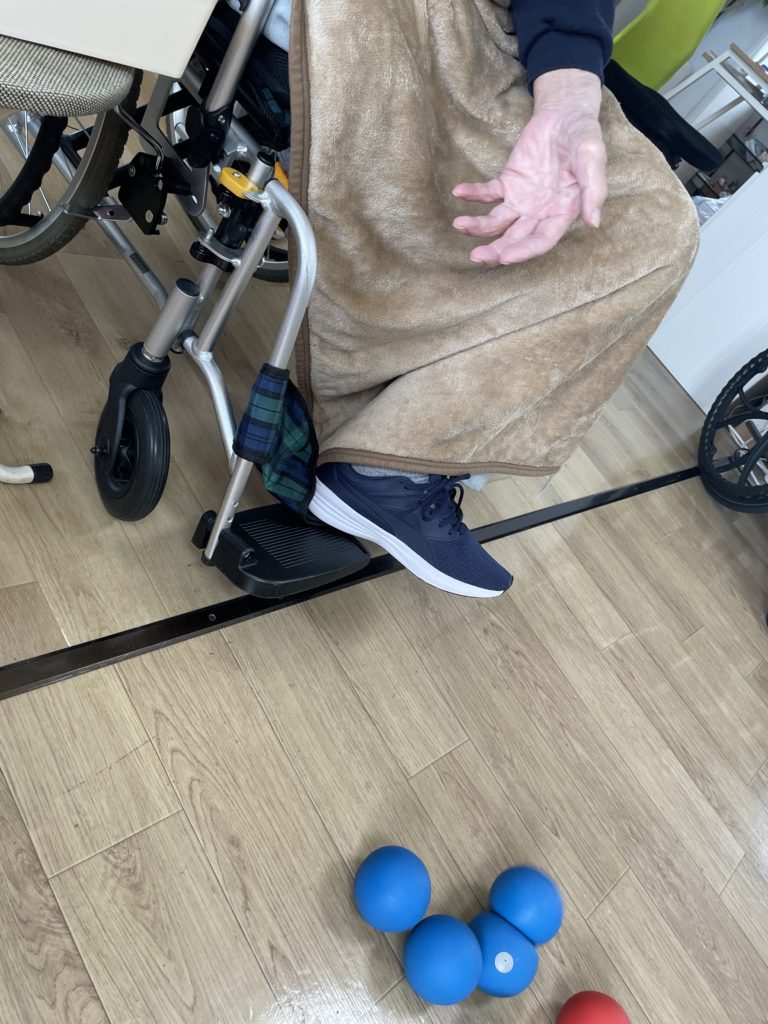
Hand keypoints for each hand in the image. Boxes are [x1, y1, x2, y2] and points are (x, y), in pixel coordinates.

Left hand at [453, 69, 606, 264]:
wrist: (566, 114)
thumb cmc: (584, 137)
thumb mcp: (593, 159)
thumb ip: (594, 190)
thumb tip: (593, 223)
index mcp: (561, 214)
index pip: (541, 240)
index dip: (524, 251)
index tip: (505, 258)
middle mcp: (539, 213)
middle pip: (515, 238)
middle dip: (496, 250)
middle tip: (476, 256)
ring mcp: (521, 200)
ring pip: (497, 221)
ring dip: (479, 226)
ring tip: (459, 225)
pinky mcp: (508, 183)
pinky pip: (487, 193)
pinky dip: (473, 193)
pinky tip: (459, 192)